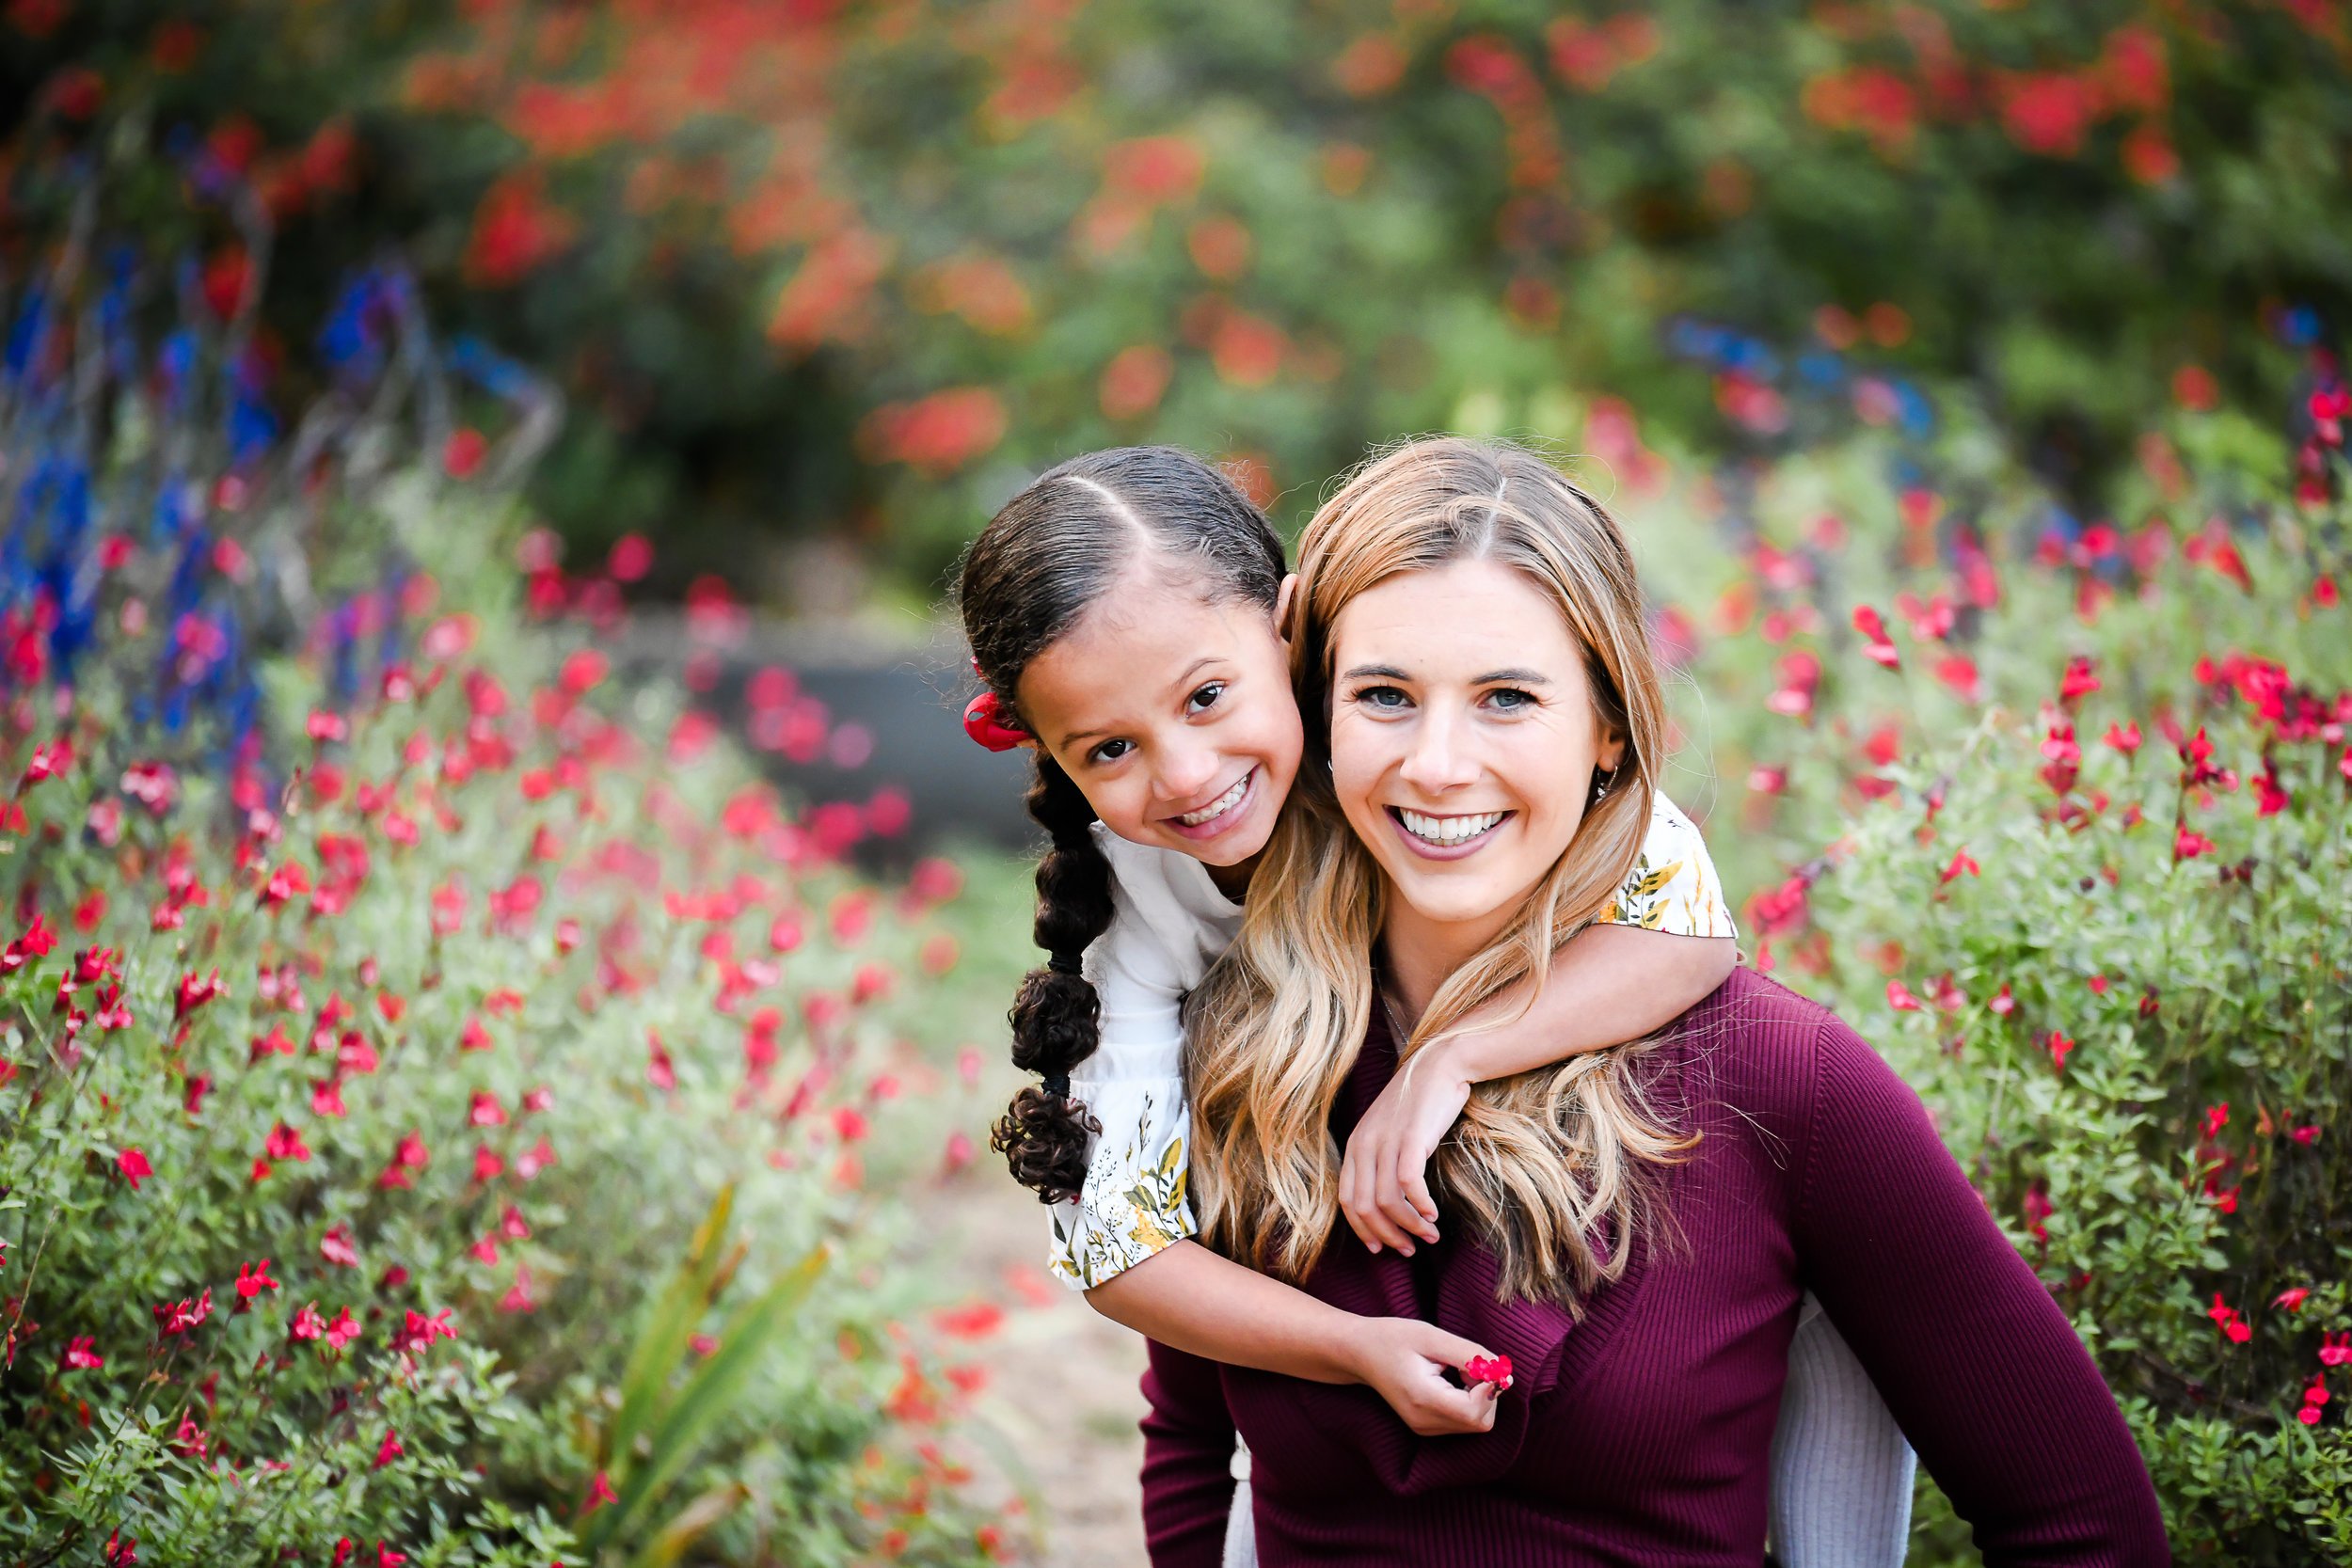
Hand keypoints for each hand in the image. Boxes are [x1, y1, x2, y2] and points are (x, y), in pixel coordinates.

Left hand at [1339, 1041, 1470, 1254]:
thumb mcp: (1390, 1134)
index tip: (1381, 1248)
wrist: (1438, 1066)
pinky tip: (1433, 1215)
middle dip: (1387, 1236)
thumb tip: (1390, 1206)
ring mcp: (1386, 1141)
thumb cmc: (1418, 1105)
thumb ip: (1382, 1163)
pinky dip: (1420, 1206)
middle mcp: (1364, 1145)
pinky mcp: (1410, 1138)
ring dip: (1410, 1226)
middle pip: (1365, 1207)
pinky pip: (1408, 1184)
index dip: (1363, 1230)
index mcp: (1355, 1147)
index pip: (1347, 1201)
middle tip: (1410, 1250)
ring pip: (1387, 1201)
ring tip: (1430, 1236)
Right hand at [1348, 1317, 1501, 1435]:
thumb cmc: (1392, 1338)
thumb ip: (1470, 1355)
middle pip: (1481, 1421)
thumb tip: (1504, 1376)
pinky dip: (1469, 1401)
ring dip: (1478, 1396)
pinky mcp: (1427, 1427)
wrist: (1358, 1352)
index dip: (1489, 1388)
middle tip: (1465, 1364)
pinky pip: (1464, 1422)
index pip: (1476, 1413)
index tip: (1476, 1362)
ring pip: (1476, 1423)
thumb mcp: (1432, 1336)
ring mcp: (1425, 1428)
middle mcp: (1424, 1422)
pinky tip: (1451, 1380)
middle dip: (1485, 1392)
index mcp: (1423, 1400)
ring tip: (1455, 1370)